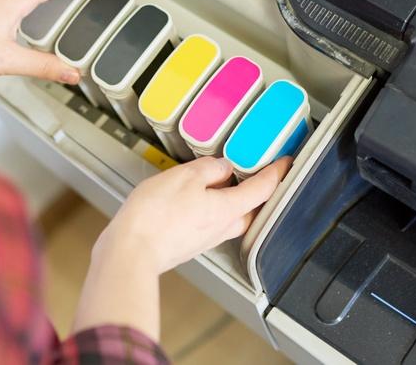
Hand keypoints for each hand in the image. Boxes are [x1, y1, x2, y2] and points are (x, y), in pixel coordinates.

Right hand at [72, 157, 292, 338]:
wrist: (130, 252)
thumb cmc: (155, 217)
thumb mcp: (184, 177)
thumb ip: (209, 169)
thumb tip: (223, 168)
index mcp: (227, 209)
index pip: (263, 189)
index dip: (277, 172)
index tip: (285, 162)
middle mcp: (221, 228)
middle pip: (249, 208)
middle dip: (255, 191)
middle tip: (254, 171)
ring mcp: (204, 239)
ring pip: (228, 218)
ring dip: (229, 200)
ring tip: (217, 182)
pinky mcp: (188, 244)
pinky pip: (207, 224)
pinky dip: (207, 209)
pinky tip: (192, 200)